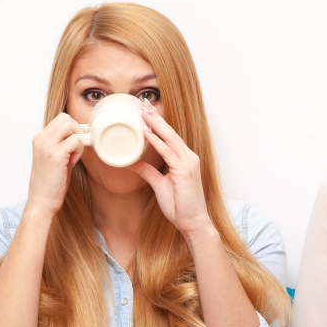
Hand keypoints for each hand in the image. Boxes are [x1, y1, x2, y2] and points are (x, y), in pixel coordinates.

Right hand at [26, 113, 84, 217]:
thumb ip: (64, 144)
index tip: (75, 144)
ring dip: (78, 140)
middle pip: (66, 118)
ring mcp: (47, 147)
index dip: (73, 129)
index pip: (60, 118)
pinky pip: (76, 140)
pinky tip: (72, 162)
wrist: (42, 201)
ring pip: (70, 125)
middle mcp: (41, 140)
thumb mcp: (55, 158)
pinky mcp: (55, 156)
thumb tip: (81, 134)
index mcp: (39, 139)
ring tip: (73, 156)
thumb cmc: (51, 182)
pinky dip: (79, 150)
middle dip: (77, 131)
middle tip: (76, 149)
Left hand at [128, 99, 213, 236]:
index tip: (147, 112)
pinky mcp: (184, 171)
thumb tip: (133, 162)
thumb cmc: (180, 206)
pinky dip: (156, 141)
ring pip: (169, 138)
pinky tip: (146, 133)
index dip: (158, 123)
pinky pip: (167, 152)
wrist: (193, 222)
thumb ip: (148, 172)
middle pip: (170, 133)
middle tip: (143, 103)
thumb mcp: (159, 185)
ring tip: (143, 112)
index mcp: (185, 160)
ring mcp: (188, 163)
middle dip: (156, 118)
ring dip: (155, 124)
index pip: (170, 137)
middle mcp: (189, 158)